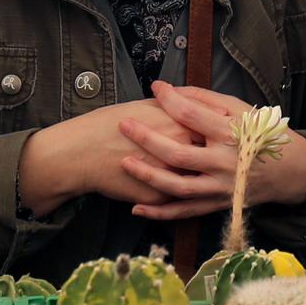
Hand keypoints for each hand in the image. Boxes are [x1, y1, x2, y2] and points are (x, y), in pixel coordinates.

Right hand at [20, 100, 203, 213]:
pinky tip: (185, 185)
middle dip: (218, 154)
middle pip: (212, 156)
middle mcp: (181, 155)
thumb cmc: (111, 122)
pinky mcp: (159, 198)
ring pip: (199, 182)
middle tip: (220, 149)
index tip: (223, 124)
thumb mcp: (146, 106)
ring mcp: (171, 180)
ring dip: (203, 176)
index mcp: (180, 127)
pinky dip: (182, 193)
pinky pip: (178, 199)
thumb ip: (174, 107)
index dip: (219, 126)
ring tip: (204, 168)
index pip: (213, 127)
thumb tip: (192, 104)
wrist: (82, 151)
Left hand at [117, 82, 305, 219]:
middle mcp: (224, 162)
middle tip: (124, 125)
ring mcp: (219, 187)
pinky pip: (185, 211)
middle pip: (178, 154)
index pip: (192, 115)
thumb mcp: (241, 109)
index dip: (169, 99)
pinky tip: (137, 207)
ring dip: (148, 176)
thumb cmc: (261, 134)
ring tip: (124, 162)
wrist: (289, 171)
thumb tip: (172, 91)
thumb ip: (206, 99)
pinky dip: (160, 213)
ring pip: (177, 186)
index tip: (155, 88)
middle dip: (147, 139)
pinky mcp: (217, 204)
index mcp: (230, 133)